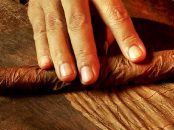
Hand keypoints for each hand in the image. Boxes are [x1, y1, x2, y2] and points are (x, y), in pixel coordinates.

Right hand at [27, 0, 145, 83]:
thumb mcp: (105, 0)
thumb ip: (108, 24)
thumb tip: (106, 53)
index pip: (114, 13)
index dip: (125, 36)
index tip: (137, 57)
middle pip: (78, 22)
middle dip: (85, 52)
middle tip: (90, 78)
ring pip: (55, 27)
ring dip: (61, 54)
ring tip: (68, 77)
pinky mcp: (35, 7)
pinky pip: (38, 28)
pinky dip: (42, 47)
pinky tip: (46, 65)